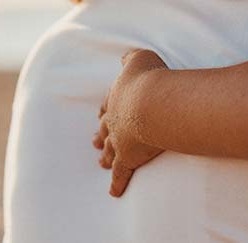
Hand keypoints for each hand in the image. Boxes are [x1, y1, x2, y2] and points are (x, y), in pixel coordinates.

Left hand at [93, 49, 167, 196]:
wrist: (153, 102)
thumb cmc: (149, 78)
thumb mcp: (139, 58)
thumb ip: (131, 57)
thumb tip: (125, 57)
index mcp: (116, 97)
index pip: (108, 104)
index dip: (106, 109)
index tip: (101, 114)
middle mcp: (114, 120)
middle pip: (104, 129)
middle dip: (100, 135)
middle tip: (94, 141)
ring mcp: (119, 140)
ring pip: (109, 151)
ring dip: (105, 156)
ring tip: (100, 162)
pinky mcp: (128, 158)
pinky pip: (120, 173)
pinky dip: (117, 183)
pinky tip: (114, 192)